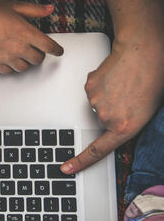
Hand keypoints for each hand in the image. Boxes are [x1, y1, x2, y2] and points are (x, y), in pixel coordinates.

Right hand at [0, 0, 63, 73]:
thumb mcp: (14, 6)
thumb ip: (34, 10)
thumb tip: (48, 9)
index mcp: (26, 32)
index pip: (49, 46)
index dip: (57, 50)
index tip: (58, 51)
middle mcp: (18, 47)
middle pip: (38, 59)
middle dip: (40, 54)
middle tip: (38, 50)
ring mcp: (6, 56)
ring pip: (24, 68)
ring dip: (27, 62)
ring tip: (24, 55)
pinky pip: (9, 72)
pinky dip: (12, 68)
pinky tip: (11, 61)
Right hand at [61, 36, 163, 173]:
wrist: (144, 51)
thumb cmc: (153, 77)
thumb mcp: (147, 110)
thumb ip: (126, 123)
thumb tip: (112, 121)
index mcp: (125, 127)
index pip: (98, 151)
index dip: (80, 162)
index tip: (66, 169)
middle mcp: (107, 117)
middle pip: (102, 121)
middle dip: (112, 111)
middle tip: (129, 96)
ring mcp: (96, 102)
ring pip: (97, 105)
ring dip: (107, 96)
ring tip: (124, 83)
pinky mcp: (89, 88)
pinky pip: (92, 91)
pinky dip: (102, 85)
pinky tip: (115, 77)